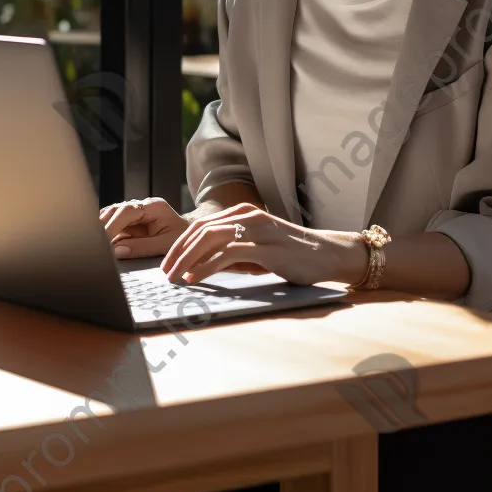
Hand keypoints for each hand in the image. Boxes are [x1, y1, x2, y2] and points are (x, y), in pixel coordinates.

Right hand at [100, 197, 188, 258]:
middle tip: (94, 242)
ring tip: (95, 242)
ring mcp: (136, 211)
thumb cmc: (184, 240)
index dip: (112, 225)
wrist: (194, 236)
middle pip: (116, 210)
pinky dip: (106, 231)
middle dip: (103, 226)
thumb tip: (117, 251)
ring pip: (112, 215)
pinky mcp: (132, 220)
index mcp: (154, 207)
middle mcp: (143, 205)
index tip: (102, 239)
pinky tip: (100, 241)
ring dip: (102, 228)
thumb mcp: (167, 245)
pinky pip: (114, 223)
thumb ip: (143, 247)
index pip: (127, 211)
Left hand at [160, 205, 367, 286]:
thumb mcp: (256, 250)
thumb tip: (201, 266)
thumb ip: (232, 253)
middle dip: (178, 252)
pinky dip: (207, 267)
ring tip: (175, 277)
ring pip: (210, 239)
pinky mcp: (266, 247)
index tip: (167, 263)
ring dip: (187, 259)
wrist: (327, 254)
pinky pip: (228, 254)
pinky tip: (196, 278)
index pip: (201, 225)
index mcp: (242, 213)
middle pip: (200, 231)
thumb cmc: (291, 255)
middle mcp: (247, 216)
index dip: (180, 243)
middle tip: (164, 273)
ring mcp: (257, 230)